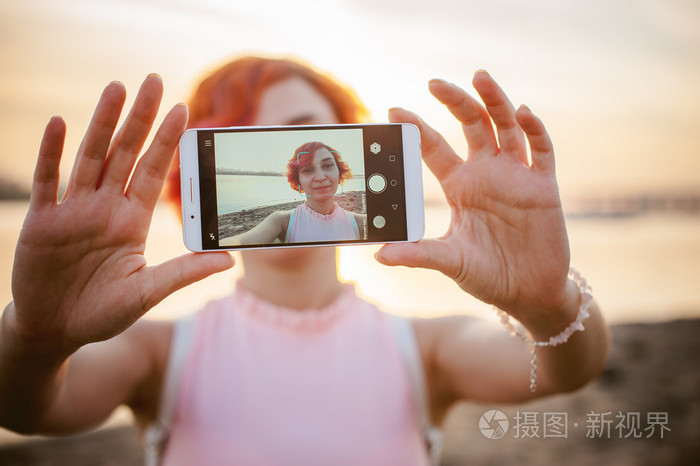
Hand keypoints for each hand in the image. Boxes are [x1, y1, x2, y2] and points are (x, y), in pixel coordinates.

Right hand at [8, 75, 232, 352]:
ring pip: (91, 157)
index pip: (153, 171)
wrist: (55, 330)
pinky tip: (59, 123)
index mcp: (132, 220)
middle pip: (125, 153)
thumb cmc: (103, 312)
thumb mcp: (147, 293)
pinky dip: (51, 152)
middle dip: (139, 117)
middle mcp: (105, 207)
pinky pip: (48, 181)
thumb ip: (182, 273)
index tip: (183, 108)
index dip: (166, 140)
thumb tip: (228, 259)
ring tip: (116, 87)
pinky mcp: (43, 221)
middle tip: (154, 79)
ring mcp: (73, 210)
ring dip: (102, 123)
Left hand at [378, 71, 571, 321]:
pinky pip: (541, 151)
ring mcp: (516, 177)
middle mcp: (486, 174)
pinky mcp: (544, 187)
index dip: (418, 128)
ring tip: (480, 77)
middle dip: (456, 102)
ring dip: (496, 101)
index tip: (394, 110)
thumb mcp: (450, 262)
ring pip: (506, 127)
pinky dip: (534, 131)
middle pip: (471, 125)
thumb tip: (379, 255)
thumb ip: (418, 254)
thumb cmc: (487, 275)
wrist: (529, 294)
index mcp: (460, 186)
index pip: (435, 148)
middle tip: (435, 83)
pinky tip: (523, 114)